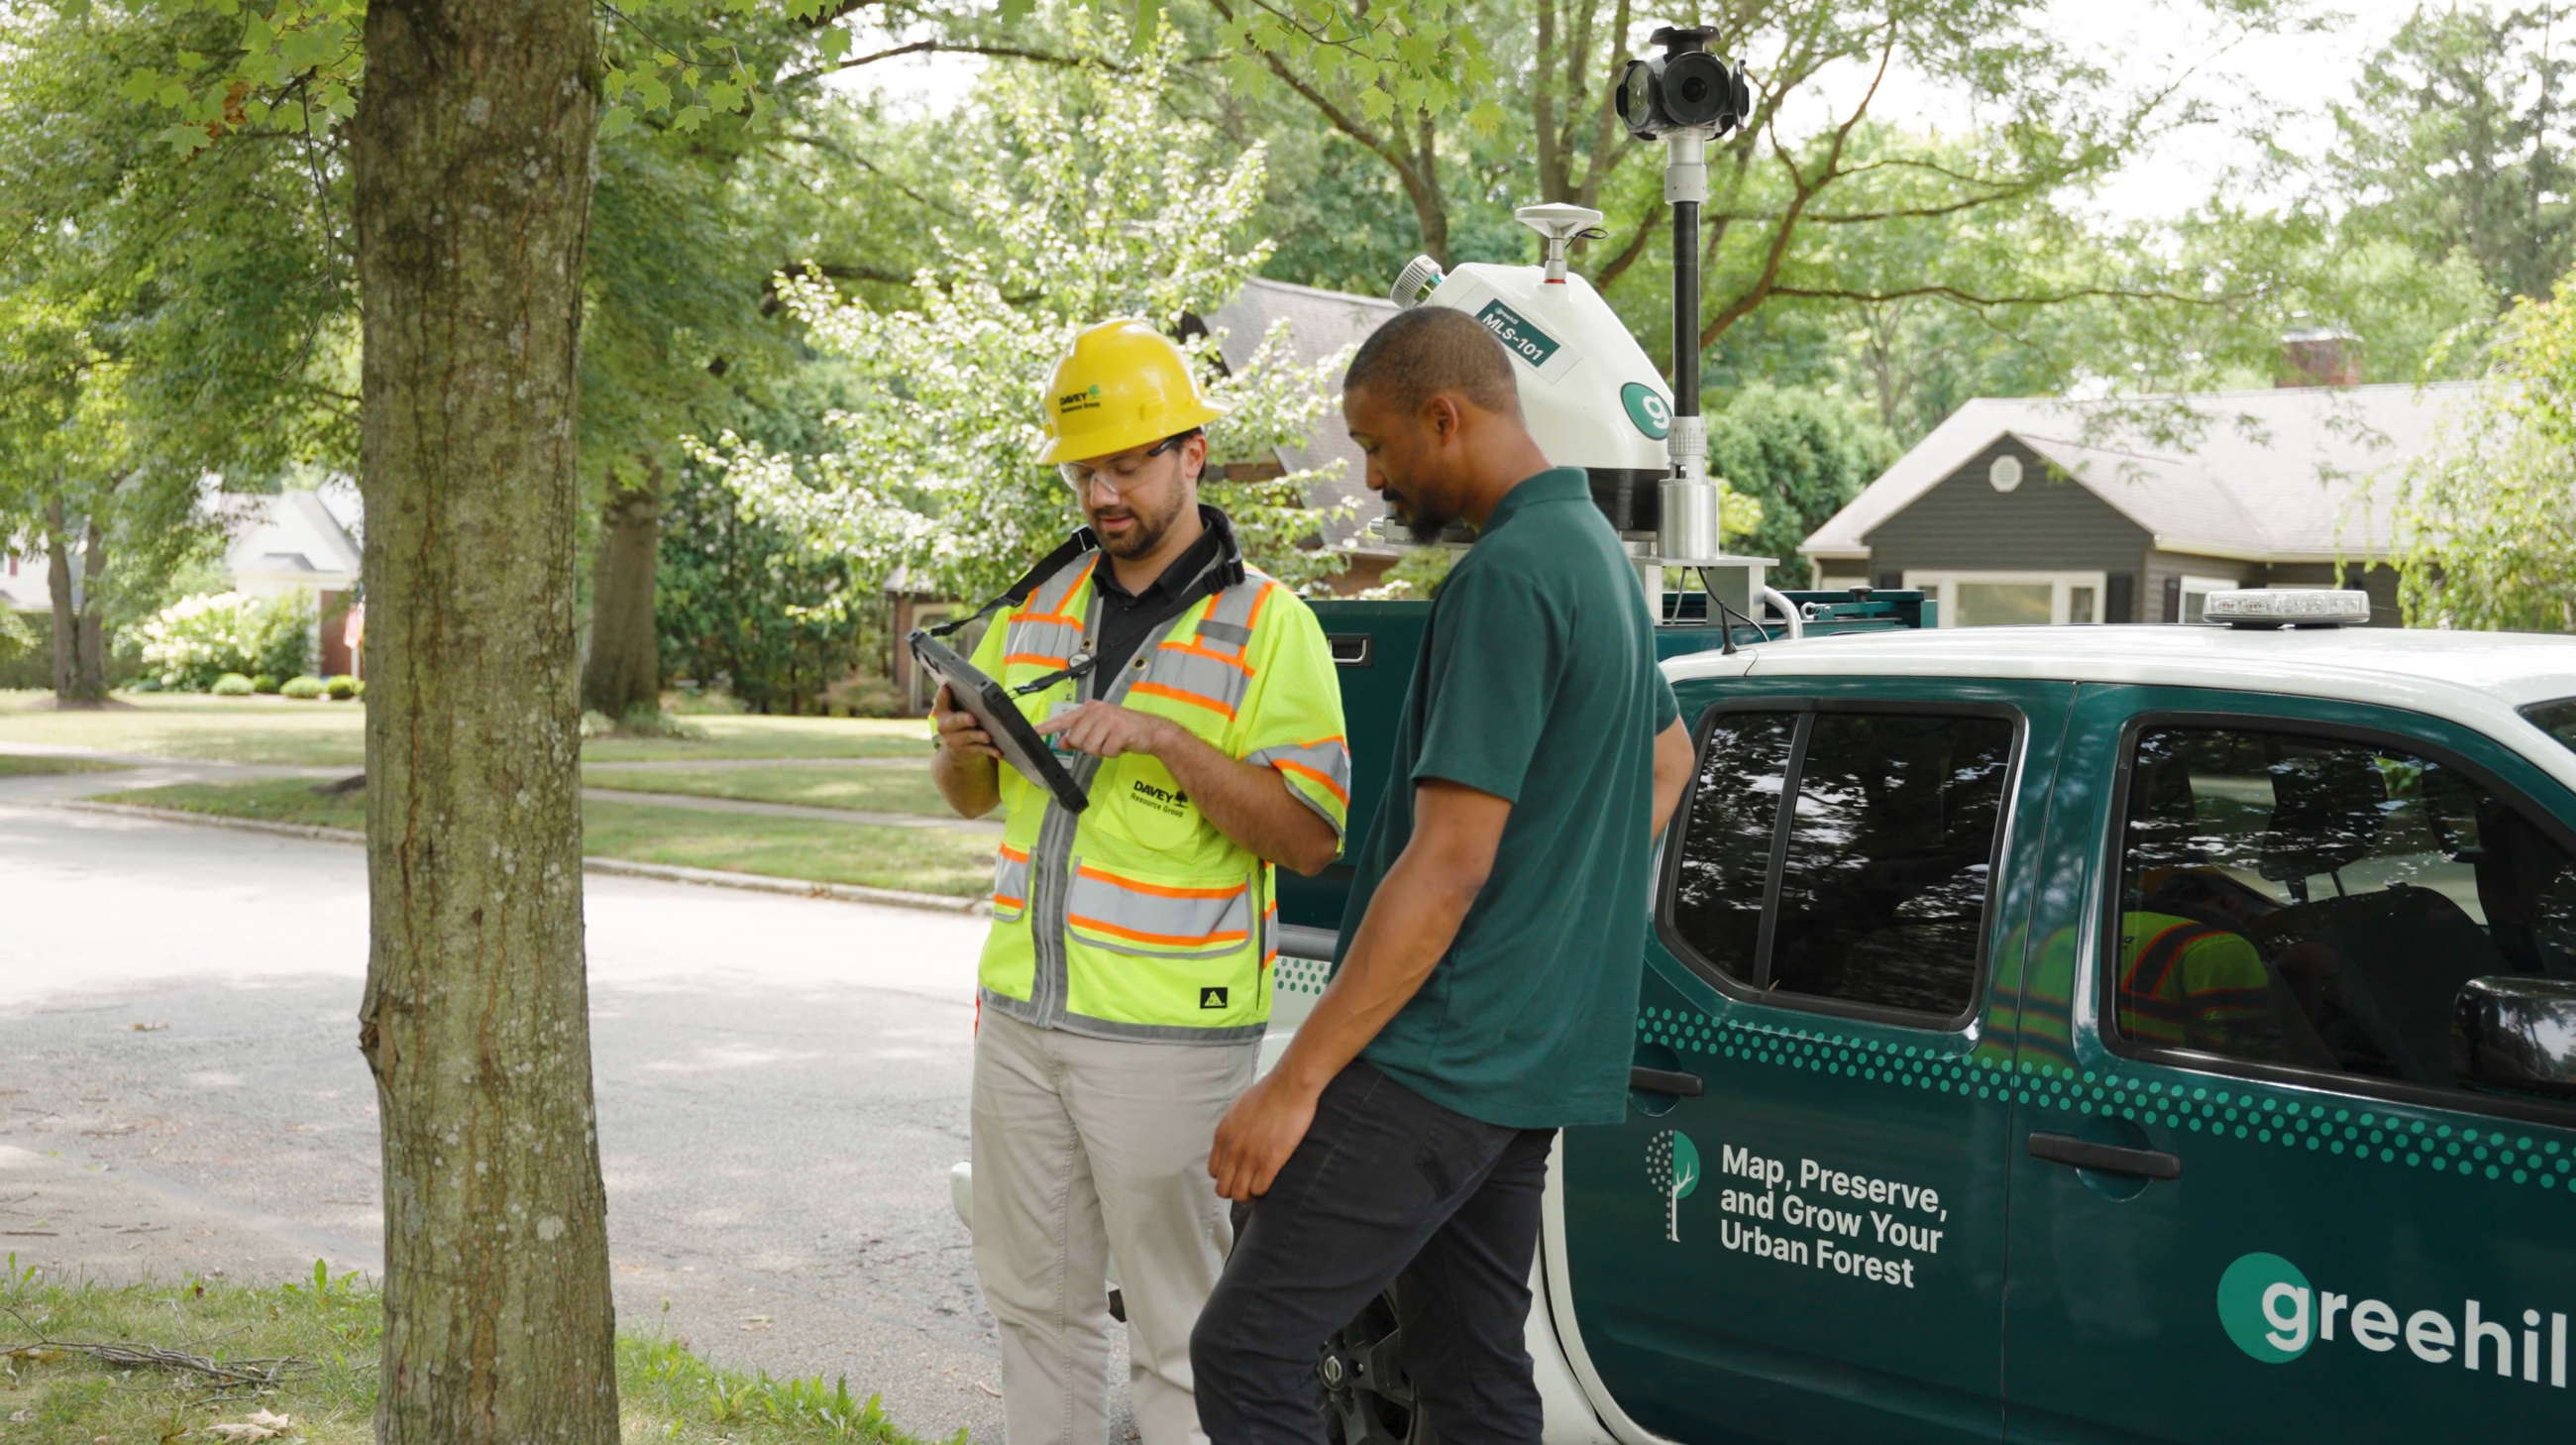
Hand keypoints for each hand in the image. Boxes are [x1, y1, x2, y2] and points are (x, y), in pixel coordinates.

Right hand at [932, 684, 999, 761]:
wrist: (955, 751)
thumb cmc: (959, 723)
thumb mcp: (955, 710)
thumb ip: (960, 698)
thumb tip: (977, 682)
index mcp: (942, 712)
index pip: (941, 701)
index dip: (943, 695)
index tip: (946, 687)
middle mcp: (945, 727)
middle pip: (955, 721)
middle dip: (964, 719)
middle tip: (972, 718)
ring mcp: (955, 740)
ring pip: (969, 736)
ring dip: (978, 736)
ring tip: (987, 736)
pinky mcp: (967, 751)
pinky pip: (980, 750)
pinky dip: (990, 750)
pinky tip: (999, 751)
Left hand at [1034, 700, 1173, 759]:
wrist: (1153, 731)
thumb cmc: (1125, 730)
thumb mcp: (1100, 730)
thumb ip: (1081, 734)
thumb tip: (1062, 742)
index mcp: (1090, 709)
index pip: (1064, 719)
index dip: (1048, 727)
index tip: (1034, 730)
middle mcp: (1097, 711)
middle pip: (1077, 739)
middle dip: (1089, 746)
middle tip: (1103, 741)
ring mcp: (1109, 720)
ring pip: (1090, 748)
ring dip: (1102, 751)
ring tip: (1114, 742)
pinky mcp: (1119, 731)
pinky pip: (1106, 752)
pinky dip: (1114, 753)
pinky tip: (1122, 744)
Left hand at [1207, 1071, 1318, 1202]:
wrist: (1288, 1087)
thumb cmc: (1268, 1093)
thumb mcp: (1237, 1110)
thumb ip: (1232, 1129)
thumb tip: (1234, 1140)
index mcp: (1222, 1136)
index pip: (1214, 1172)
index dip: (1226, 1177)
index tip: (1238, 1175)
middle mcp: (1232, 1149)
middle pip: (1223, 1189)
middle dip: (1235, 1191)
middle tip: (1249, 1185)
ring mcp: (1250, 1157)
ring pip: (1239, 1194)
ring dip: (1249, 1195)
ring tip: (1259, 1187)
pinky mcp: (1270, 1161)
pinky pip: (1259, 1189)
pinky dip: (1263, 1191)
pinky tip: (1270, 1181)